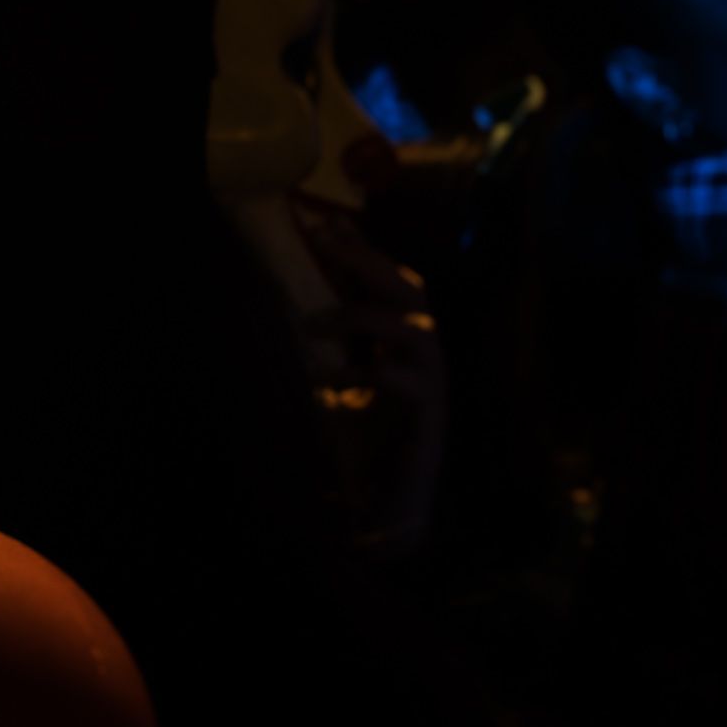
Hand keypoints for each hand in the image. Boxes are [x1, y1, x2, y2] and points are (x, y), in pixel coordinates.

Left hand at [298, 210, 445, 553]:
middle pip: (413, 291)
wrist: (382, 503)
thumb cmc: (360, 441)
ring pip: (418, 330)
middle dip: (370, 262)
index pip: (394, 280)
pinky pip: (408, 383)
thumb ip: (326, 344)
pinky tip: (328, 380)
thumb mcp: (334, 379)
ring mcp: (432, 384)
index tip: (325, 223)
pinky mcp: (429, 418)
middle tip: (326, 245)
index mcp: (402, 343)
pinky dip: (368, 373)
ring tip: (313, 322)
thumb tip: (294, 299)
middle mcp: (424, 356)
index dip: (364, 249)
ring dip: (364, 316)